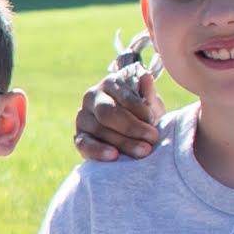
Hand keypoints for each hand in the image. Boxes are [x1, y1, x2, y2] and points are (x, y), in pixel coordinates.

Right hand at [71, 47, 161, 162]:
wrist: (132, 135)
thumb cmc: (143, 115)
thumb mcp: (150, 103)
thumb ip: (148, 93)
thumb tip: (146, 77)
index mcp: (110, 84)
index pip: (122, 96)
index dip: (140, 109)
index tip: (154, 120)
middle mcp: (92, 97)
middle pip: (108, 112)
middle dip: (132, 127)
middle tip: (153, 138)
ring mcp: (82, 117)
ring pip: (99, 130)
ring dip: (124, 142)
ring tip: (144, 151)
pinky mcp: (79, 137)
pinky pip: (85, 144)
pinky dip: (99, 151)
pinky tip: (114, 156)